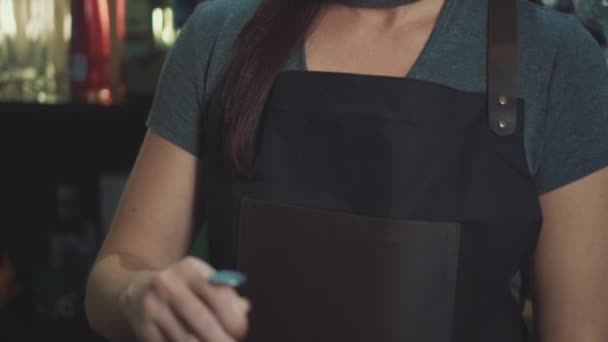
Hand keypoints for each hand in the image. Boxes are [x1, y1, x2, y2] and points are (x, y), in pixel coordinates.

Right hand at [119, 257, 249, 341]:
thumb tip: (244, 310)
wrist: (137, 290)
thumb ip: (224, 294)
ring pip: (186, 338)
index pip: (217, 294)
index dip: (234, 318)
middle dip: (221, 339)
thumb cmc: (180, 287)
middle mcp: (168, 285)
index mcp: (189, 269)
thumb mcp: (201, 280)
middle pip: (202, 320)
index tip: (241, 332)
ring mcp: (153, 307)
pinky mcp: (143, 328)